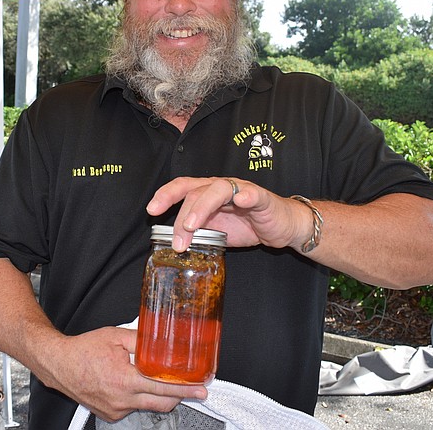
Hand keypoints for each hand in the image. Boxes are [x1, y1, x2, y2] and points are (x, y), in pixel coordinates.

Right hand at [45, 326, 206, 421]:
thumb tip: (161, 340)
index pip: (163, 387)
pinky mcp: (110, 415)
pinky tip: (133, 385)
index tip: (200, 389)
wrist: (59, 364)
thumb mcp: (115, 336)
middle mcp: (121, 399)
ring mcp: (115, 410)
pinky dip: (138, 398)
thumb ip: (141, 340)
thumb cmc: (84, 350)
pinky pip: (132, 408)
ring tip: (157, 381)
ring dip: (157, 396)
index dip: (185, 389)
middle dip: (180, 397)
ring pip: (147, 406)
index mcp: (125, 379)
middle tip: (193, 390)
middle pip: (161, 403)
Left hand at [146, 177, 307, 251]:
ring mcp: (241, 190)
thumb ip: (197, 232)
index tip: (152, 210)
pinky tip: (241, 201)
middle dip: (180, 216)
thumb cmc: (247, 225)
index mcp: (207, 193)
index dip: (165, 195)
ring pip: (217, 190)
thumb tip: (173, 245)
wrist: (280, 226)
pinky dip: (246, 195)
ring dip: (201, 207)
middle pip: (195, 192)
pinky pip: (252, 193)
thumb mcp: (216, 231)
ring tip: (191, 226)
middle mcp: (221, 187)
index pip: (182, 187)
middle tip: (176, 241)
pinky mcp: (261, 198)